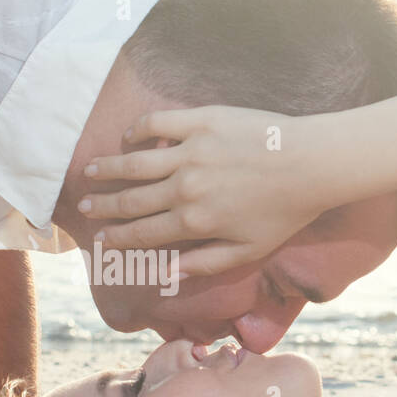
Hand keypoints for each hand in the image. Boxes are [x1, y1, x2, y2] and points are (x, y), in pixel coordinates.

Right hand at [79, 107, 323, 277]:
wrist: (313, 162)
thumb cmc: (285, 212)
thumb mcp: (247, 251)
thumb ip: (203, 264)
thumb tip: (165, 276)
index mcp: (194, 222)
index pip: (143, 233)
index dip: (118, 238)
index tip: (101, 239)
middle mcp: (185, 188)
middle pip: (131, 200)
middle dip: (104, 206)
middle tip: (83, 207)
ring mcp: (190, 152)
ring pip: (135, 162)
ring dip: (108, 169)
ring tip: (90, 172)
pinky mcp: (201, 120)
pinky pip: (157, 124)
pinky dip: (137, 131)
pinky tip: (128, 137)